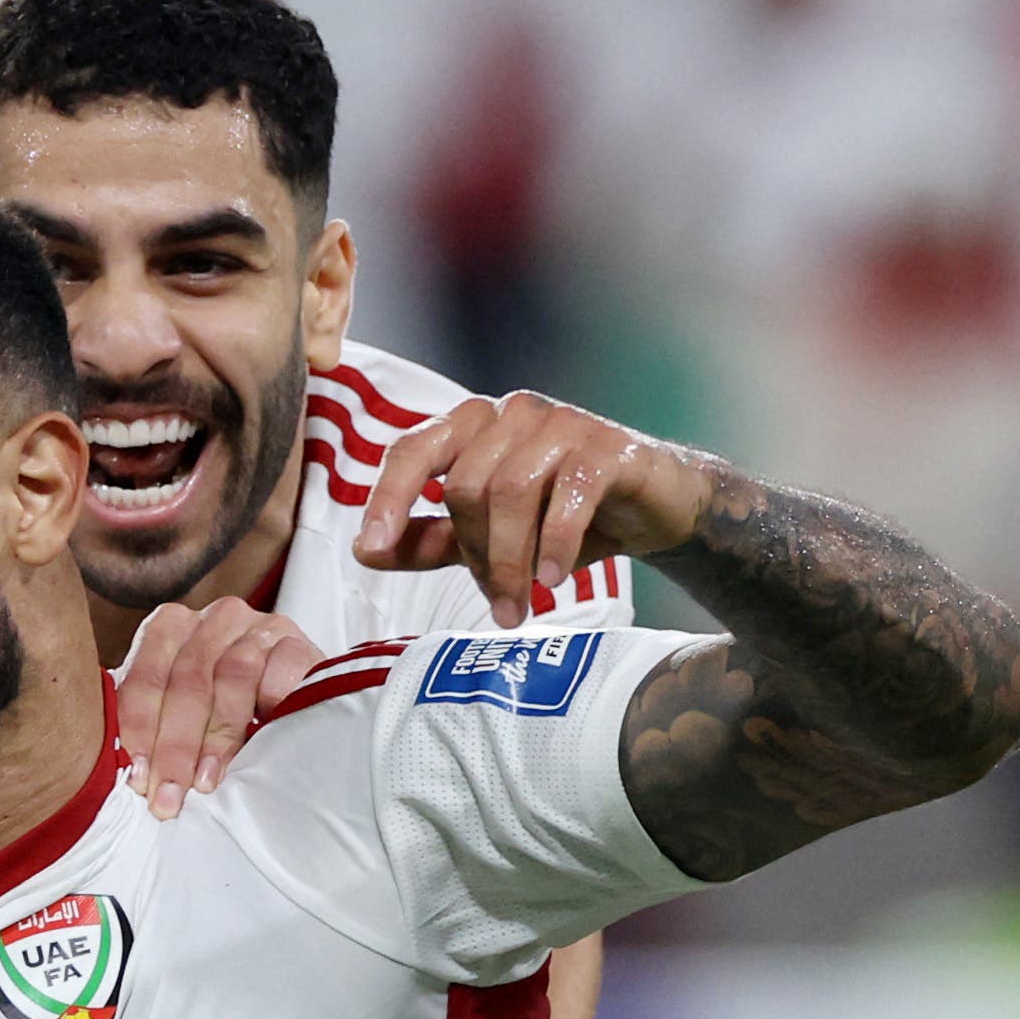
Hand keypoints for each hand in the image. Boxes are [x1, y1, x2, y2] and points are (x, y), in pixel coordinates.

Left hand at [119, 598, 321, 818]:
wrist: (290, 695)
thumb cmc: (222, 709)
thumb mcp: (181, 712)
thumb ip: (153, 727)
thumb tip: (133, 777)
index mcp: (170, 627)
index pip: (146, 678)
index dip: (139, 730)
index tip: (139, 778)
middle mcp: (213, 619)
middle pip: (188, 681)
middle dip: (175, 747)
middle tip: (169, 795)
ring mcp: (258, 626)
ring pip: (232, 676)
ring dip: (218, 736)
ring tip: (207, 780)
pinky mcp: (296, 642)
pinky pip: (279, 672)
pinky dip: (268, 706)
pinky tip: (261, 740)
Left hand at [353, 391, 713, 624]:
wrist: (655, 509)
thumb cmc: (564, 517)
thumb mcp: (489, 537)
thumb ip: (430, 541)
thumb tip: (364, 552)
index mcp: (473, 426)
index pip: (413, 451)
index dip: (388, 498)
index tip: (372, 548)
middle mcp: (512, 413)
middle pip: (464, 486)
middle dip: (474, 555)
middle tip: (498, 602)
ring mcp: (562, 422)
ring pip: (510, 491)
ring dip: (510, 560)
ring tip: (521, 605)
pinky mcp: (609, 445)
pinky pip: (568, 496)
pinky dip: (555, 544)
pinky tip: (553, 580)